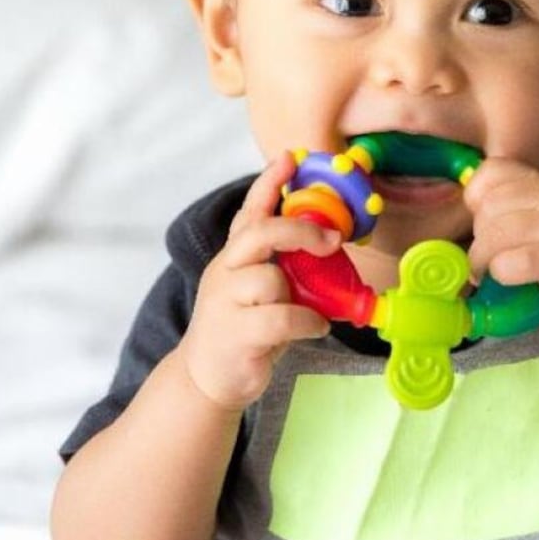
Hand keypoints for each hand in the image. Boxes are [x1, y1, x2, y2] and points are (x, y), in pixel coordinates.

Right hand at [179, 152, 342, 410]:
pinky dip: (308, 321)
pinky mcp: (236, 334)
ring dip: (302, 297)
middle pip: (259, 234)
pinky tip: (314, 328)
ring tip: (312, 313)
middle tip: (332, 239)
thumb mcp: (256, 291)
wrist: (206, 379)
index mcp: (233, 258)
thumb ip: (280, 267)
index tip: (288, 159)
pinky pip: (282, 317)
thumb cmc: (242, 330)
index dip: (268, 184)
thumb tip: (327, 247)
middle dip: (299, 229)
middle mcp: (225, 273)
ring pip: (271, 280)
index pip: (248, 213)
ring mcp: (226, 303)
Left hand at [463, 157, 538, 325]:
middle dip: (477, 237)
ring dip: (483, 260)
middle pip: (487, 207)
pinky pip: (514, 260)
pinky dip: (502, 272)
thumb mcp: (535, 217)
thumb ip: (503, 209)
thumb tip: (450, 217)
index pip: (490, 172)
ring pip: (495, 234)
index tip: (482, 223)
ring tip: (490, 273)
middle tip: (487, 258)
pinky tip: (508, 278)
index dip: (475, 198)